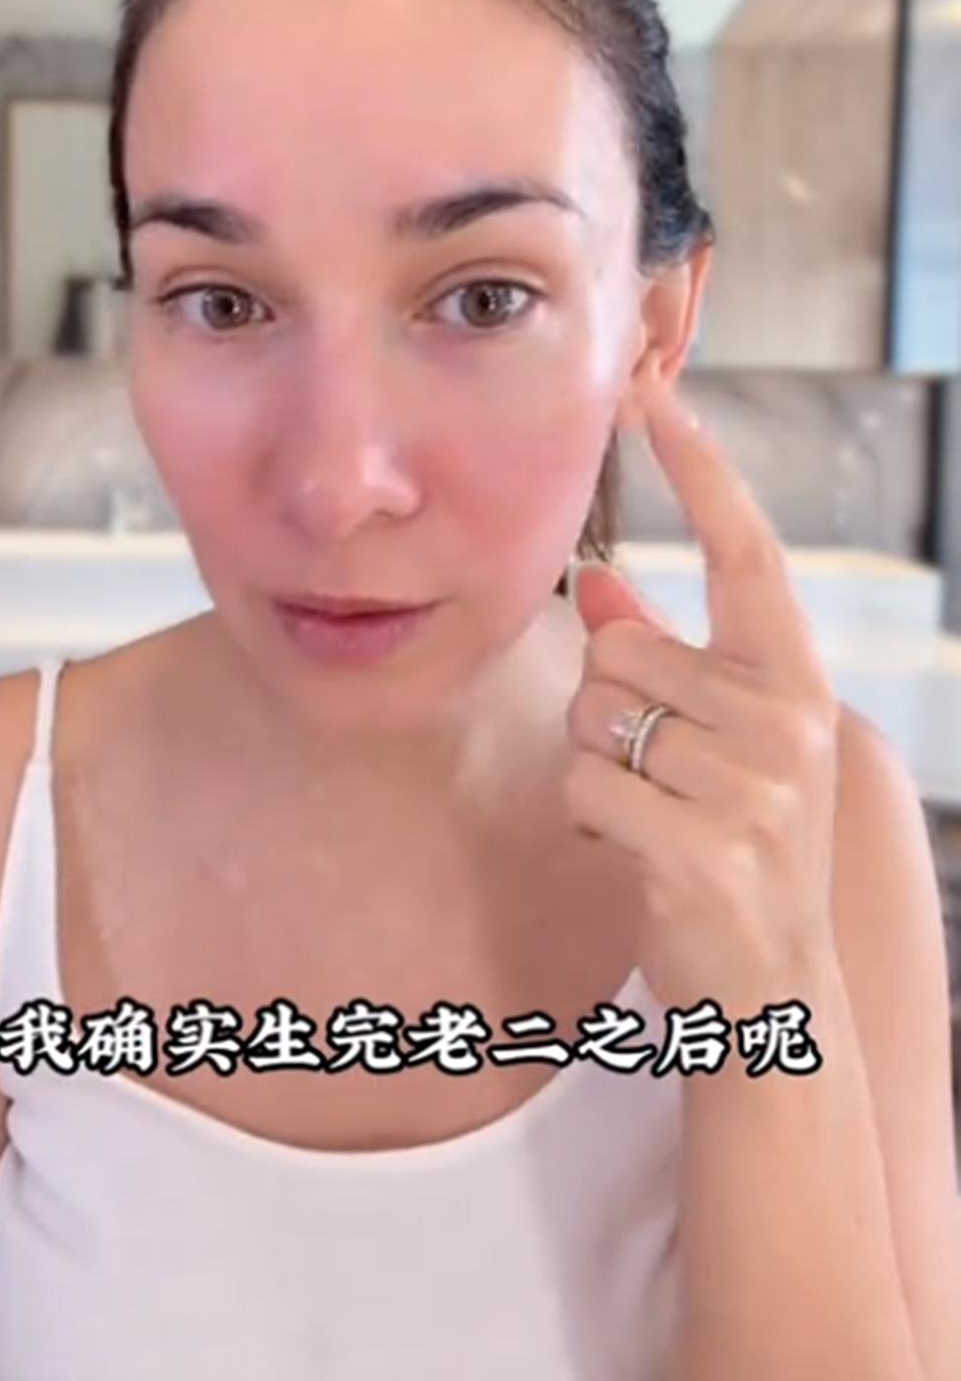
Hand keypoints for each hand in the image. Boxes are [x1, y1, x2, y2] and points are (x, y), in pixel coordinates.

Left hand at [563, 367, 841, 1020]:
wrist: (769, 988)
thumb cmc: (732, 843)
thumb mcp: (718, 741)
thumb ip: (664, 656)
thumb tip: (597, 584)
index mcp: (794, 680)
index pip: (746, 552)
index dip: (700, 469)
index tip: (652, 391)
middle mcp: (787, 719)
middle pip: (620, 647)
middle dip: (607, 705)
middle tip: (656, 772)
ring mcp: (752, 785)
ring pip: (594, 713)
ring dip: (592, 764)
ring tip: (652, 814)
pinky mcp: (702, 846)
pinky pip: (585, 783)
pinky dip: (585, 817)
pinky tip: (634, 853)